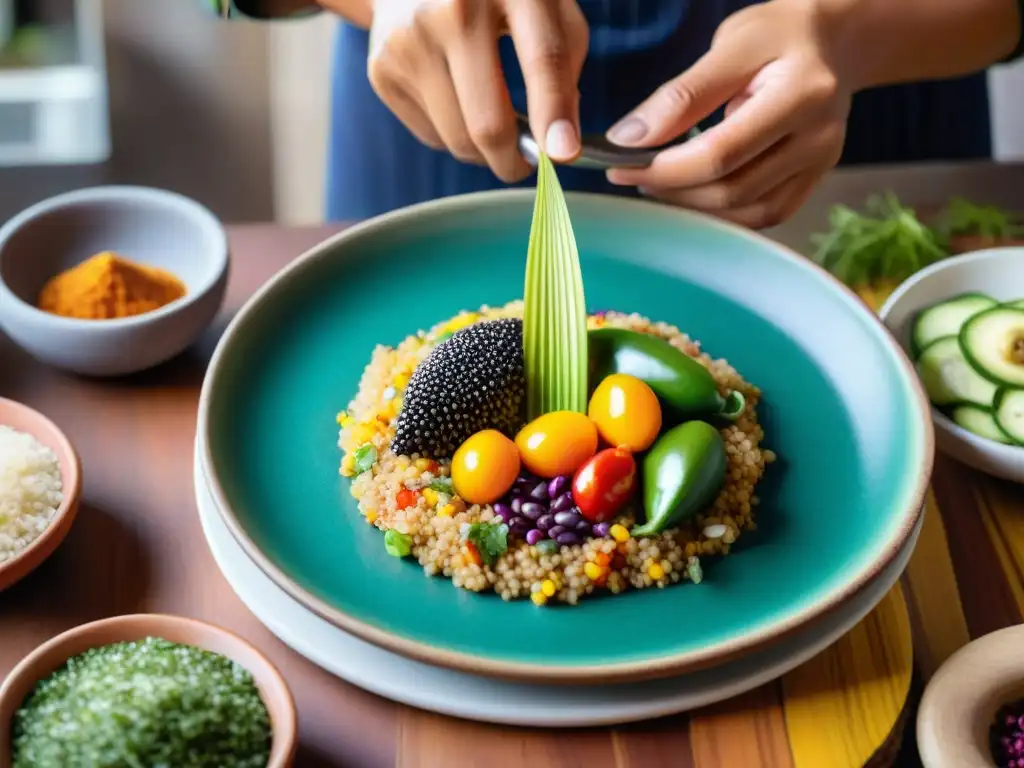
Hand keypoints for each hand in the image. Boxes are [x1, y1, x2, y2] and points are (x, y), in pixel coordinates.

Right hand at [365, 0, 588, 181]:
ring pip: (457, 141)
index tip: (563, 154)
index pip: (542, 59)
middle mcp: (451, 12)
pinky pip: (431, 136)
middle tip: (527, 162)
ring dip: (484, 152)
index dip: (554, 114)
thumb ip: (564, 60)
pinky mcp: (382, 69)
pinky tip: (457, 102)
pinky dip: (453, 135)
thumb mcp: (545, 3)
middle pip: (488, 123)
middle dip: (514, 160)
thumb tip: (556, 140)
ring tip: (494, 124)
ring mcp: (409, 43)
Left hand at [605, 0, 851, 228]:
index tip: (620, 165)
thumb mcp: (731, 45)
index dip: (664, 168)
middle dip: (672, 189)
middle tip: (632, 174)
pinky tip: (693, 195)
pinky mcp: (815, 180)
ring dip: (692, 206)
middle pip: (732, 189)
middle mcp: (818, 138)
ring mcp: (821, 165)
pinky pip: (764, 215)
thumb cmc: (780, 35)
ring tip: (658, 184)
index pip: (721, 153)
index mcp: (801, 95)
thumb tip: (630, 138)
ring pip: (746, 211)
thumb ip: (683, 94)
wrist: (833, 42)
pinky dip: (722, 214)